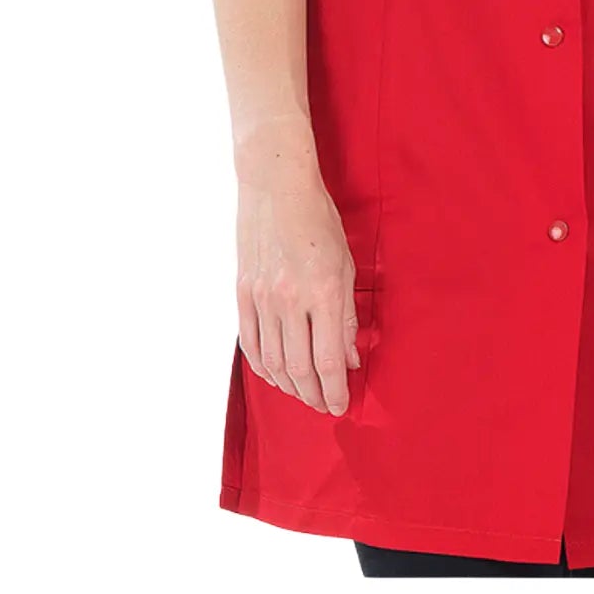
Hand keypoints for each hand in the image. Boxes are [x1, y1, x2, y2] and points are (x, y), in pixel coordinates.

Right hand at [235, 165, 362, 415]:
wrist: (276, 187)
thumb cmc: (319, 221)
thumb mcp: (346, 265)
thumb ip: (347, 315)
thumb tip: (350, 356)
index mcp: (324, 292)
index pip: (330, 361)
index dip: (336, 391)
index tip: (341, 405)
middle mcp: (291, 301)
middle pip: (300, 369)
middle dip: (314, 395)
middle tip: (324, 405)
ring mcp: (263, 298)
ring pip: (273, 362)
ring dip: (289, 386)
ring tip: (303, 393)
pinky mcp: (243, 293)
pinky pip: (250, 343)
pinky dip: (262, 366)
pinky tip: (274, 374)